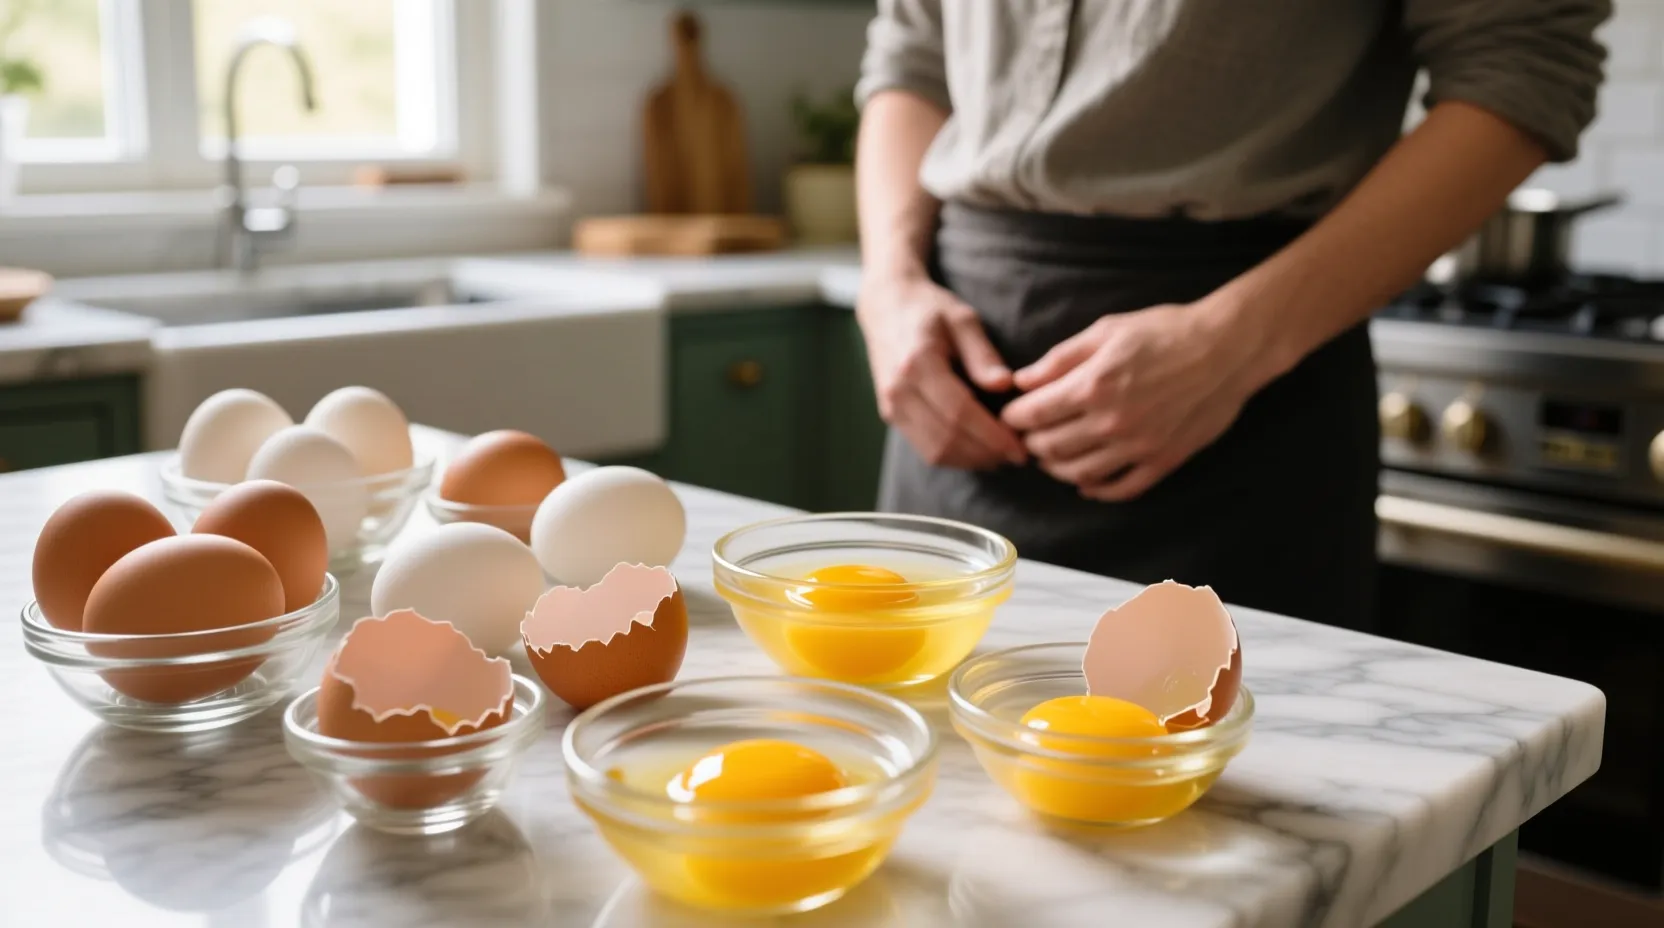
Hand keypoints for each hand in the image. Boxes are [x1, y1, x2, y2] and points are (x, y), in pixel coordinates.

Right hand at [857, 271, 1026, 469]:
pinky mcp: (889, 414)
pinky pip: (924, 447)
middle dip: (986, 454)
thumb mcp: (963, 320)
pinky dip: (954, 456)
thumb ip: (983, 354)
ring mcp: (890, 406)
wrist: (885, 308)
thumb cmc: (929, 309)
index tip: (1020, 448)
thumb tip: (1006, 385)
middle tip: (1018, 456)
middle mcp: (898, 390)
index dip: (992, 436)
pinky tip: (978, 452)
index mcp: (918, 363)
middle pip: (947, 438)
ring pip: (934, 450)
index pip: (959, 412)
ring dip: (971, 460)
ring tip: (1001, 457)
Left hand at [1000, 300, 1266, 500]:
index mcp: (1093, 385)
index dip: (1014, 418)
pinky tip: (1087, 483)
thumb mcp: (1107, 330)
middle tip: (1029, 436)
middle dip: (1031, 443)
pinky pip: (1121, 489)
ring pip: (1079, 474)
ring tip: (1052, 457)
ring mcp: (1138, 447)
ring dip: (1057, 469)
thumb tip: (1021, 380)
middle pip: (1049, 449)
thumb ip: (1060, 358)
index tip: (1012, 415)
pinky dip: (1097, 491)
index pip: (1032, 415)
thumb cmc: (1166, 332)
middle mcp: (1111, 422)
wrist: (1228, 349)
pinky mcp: (1163, 461)